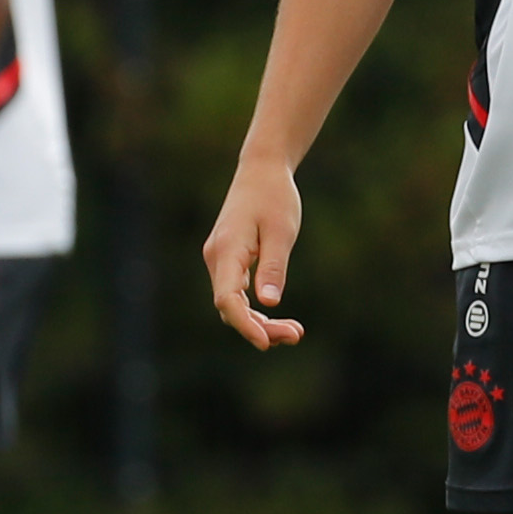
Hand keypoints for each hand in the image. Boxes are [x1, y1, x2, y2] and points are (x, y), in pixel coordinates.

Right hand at [203, 159, 306, 347]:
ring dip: (259, 321)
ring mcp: (219, 260)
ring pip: (233, 303)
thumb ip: (274, 267)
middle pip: (231, 306)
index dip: (245, 325)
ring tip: (294, 332)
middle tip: (296, 335)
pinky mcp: (228, 261)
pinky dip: (255, 309)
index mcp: (227, 250)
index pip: (228, 299)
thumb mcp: (282, 231)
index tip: (267, 342)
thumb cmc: (274, 197)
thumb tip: (269, 303)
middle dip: (260, 327)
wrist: (261, 171)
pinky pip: (236, 293)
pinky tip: (276, 319)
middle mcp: (216, 257)